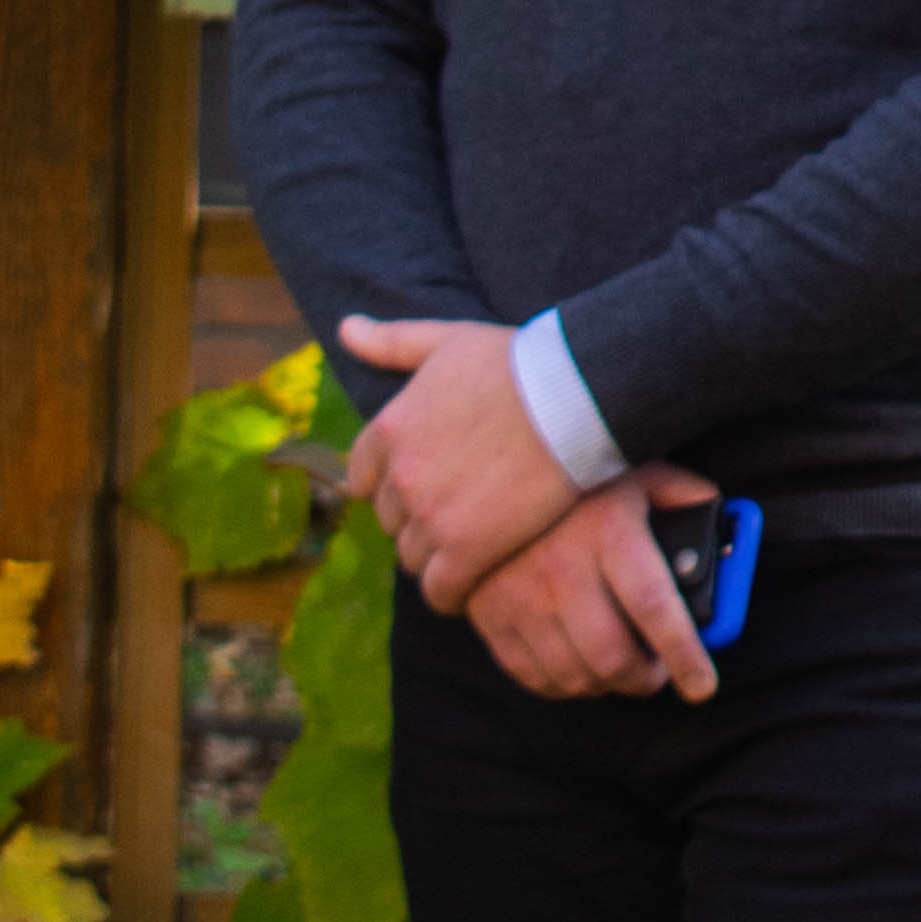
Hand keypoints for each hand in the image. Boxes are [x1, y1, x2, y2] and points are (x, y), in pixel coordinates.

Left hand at [344, 315, 577, 611]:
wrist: (574, 395)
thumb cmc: (519, 362)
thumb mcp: (449, 341)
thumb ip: (393, 341)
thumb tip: (346, 328)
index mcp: (389, 429)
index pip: (362, 479)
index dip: (392, 485)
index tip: (424, 485)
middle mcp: (400, 476)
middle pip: (391, 520)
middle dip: (418, 518)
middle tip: (458, 513)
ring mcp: (431, 516)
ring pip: (413, 557)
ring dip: (437, 554)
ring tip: (472, 545)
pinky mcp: (467, 550)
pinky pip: (440, 591)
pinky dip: (451, 593)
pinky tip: (473, 585)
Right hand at [464, 468, 724, 703]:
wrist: (490, 471)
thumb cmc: (581, 478)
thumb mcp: (641, 472)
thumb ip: (686, 497)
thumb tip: (720, 523)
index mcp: (610, 531)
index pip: (656, 608)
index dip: (685, 655)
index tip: (703, 686)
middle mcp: (561, 568)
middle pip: (612, 656)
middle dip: (646, 679)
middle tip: (659, 673)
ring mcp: (520, 596)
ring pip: (573, 675)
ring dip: (607, 685)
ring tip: (622, 669)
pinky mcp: (491, 615)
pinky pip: (532, 675)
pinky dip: (564, 685)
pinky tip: (580, 668)